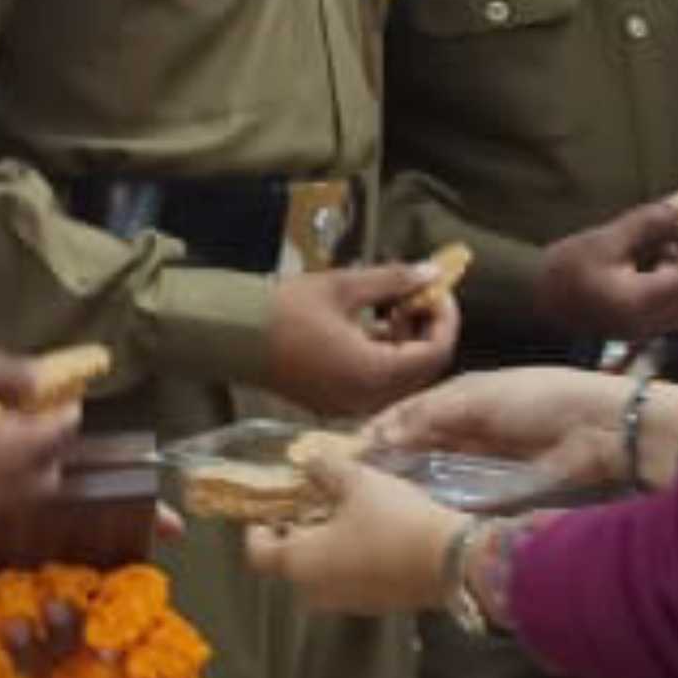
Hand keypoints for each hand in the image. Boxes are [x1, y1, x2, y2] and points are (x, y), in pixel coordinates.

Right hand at [0, 343, 77, 519]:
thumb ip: (12, 375)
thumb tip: (43, 381)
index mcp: (6, 451)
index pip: (56, 439)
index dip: (66, 417)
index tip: (67, 400)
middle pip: (42, 482)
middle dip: (47, 454)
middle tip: (36, 423)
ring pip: (8, 497)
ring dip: (14, 472)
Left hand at [238, 449, 466, 617]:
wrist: (451, 561)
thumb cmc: (395, 520)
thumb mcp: (357, 482)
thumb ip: (324, 468)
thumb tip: (307, 459)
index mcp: (299, 563)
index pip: (257, 553)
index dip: (255, 529)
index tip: (266, 510)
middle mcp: (315, 591)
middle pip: (289, 565)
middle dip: (293, 537)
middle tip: (307, 508)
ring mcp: (345, 603)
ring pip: (319, 575)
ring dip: (322, 549)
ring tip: (341, 517)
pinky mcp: (373, 606)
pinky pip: (347, 582)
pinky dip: (347, 561)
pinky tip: (369, 536)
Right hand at [265, 265, 462, 419]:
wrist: (233, 336)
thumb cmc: (286, 308)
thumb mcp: (345, 286)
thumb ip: (394, 280)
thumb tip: (432, 272)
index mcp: (373, 372)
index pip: (435, 352)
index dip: (444, 318)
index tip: (436, 289)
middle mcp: (367, 398)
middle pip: (422, 370)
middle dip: (427, 331)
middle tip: (417, 295)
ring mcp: (350, 405)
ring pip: (400, 379)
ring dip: (406, 344)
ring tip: (393, 305)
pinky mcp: (335, 403)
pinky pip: (376, 385)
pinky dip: (384, 358)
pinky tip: (372, 326)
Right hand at [362, 360, 630, 492]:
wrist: (595, 430)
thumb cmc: (536, 399)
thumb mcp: (475, 397)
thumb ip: (427, 415)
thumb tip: (381, 436)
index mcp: (458, 398)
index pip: (407, 414)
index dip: (378, 430)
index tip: (346, 452)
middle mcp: (464, 431)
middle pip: (414, 447)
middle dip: (386, 462)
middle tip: (350, 484)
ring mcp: (477, 464)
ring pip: (430, 475)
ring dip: (404, 486)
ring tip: (369, 502)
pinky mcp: (494, 493)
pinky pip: (454, 500)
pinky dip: (433, 505)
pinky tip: (408, 516)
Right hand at [528, 201, 677, 356]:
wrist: (533, 301)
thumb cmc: (564, 270)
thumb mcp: (606, 239)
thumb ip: (648, 222)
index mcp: (638, 303)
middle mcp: (646, 324)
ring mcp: (644, 332)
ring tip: (674, 246)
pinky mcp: (639, 332)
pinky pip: (675, 313)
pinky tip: (661, 266)